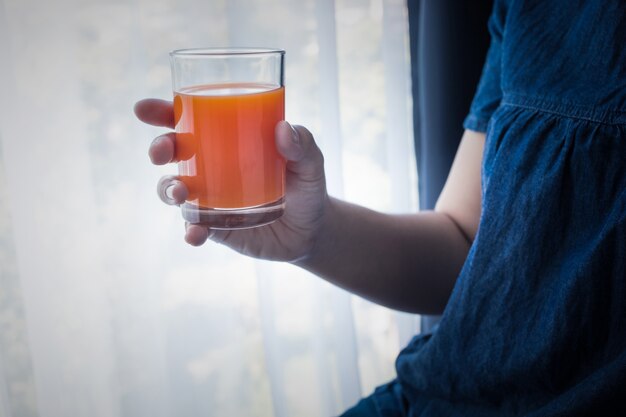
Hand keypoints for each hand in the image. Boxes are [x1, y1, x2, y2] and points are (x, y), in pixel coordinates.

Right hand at [134, 99, 328, 261]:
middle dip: (159, 147)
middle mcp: (211, 166)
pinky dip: (190, 230)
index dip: (162, 112)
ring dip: (167, 189)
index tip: (143, 109)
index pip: (189, 120)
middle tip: (163, 151)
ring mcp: (209, 197)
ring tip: (180, 194)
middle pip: (173, 151)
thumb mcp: (311, 163)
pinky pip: (193, 227)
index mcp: (227, 140)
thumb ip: (303, 145)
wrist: (311, 231)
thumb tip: (283, 129)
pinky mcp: (214, 226)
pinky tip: (196, 234)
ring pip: (173, 189)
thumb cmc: (307, 187)